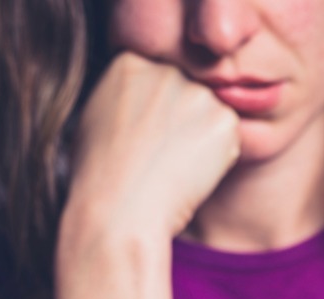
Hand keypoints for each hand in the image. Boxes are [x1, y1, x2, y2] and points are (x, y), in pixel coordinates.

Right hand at [65, 51, 239, 240]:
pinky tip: (190, 174)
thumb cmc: (99, 177)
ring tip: (171, 167)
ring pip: (210, 114)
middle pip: (186, 93)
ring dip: (200, 139)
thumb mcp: (95, 118)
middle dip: (180, 121)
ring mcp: (198, 92)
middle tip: (159, 157)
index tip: (141, 138)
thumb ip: (124, 96)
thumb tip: (145, 100)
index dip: (153, 114)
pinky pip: (228, 137)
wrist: (120, 211)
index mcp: (129, 62)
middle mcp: (167, 69)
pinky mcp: (225, 120)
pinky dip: (217, 158)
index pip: (157, 80)